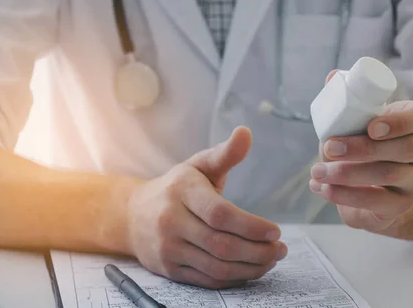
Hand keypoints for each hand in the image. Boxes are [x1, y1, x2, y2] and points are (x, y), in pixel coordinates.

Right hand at [126, 127, 286, 288]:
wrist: (132, 215)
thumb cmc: (176, 187)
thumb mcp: (198, 165)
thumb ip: (225, 153)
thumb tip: (246, 132)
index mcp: (182, 190)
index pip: (219, 213)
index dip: (251, 226)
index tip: (275, 231)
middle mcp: (171, 220)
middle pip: (221, 244)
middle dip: (257, 250)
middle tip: (280, 249)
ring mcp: (168, 248)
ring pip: (216, 266)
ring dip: (250, 267)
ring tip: (271, 259)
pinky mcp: (169, 269)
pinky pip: (207, 280)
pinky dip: (234, 278)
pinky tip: (251, 269)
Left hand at [310, 96, 412, 232]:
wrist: (371, 187)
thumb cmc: (364, 144)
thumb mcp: (357, 122)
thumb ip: (346, 100)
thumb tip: (332, 77)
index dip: (401, 122)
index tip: (371, 127)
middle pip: (407, 148)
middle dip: (363, 148)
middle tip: (329, 147)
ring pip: (390, 174)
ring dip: (347, 173)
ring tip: (317, 171)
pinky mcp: (401, 205)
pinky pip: (378, 202)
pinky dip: (345, 195)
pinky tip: (323, 189)